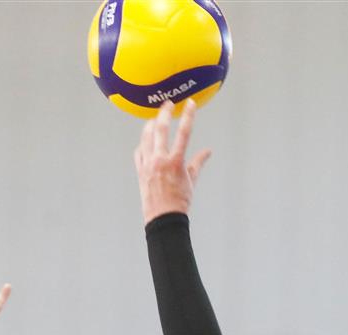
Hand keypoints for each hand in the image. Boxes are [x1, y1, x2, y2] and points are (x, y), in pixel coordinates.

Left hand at [134, 99, 212, 222]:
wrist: (163, 218)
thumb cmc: (180, 201)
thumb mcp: (191, 180)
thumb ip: (198, 162)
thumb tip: (208, 151)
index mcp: (176, 161)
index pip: (184, 132)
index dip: (188, 115)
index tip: (189, 103)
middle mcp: (160, 160)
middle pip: (160, 128)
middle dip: (164, 113)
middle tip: (167, 104)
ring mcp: (148, 164)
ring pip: (146, 137)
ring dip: (150, 125)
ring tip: (153, 118)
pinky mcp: (140, 170)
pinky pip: (139, 151)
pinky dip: (143, 143)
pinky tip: (146, 140)